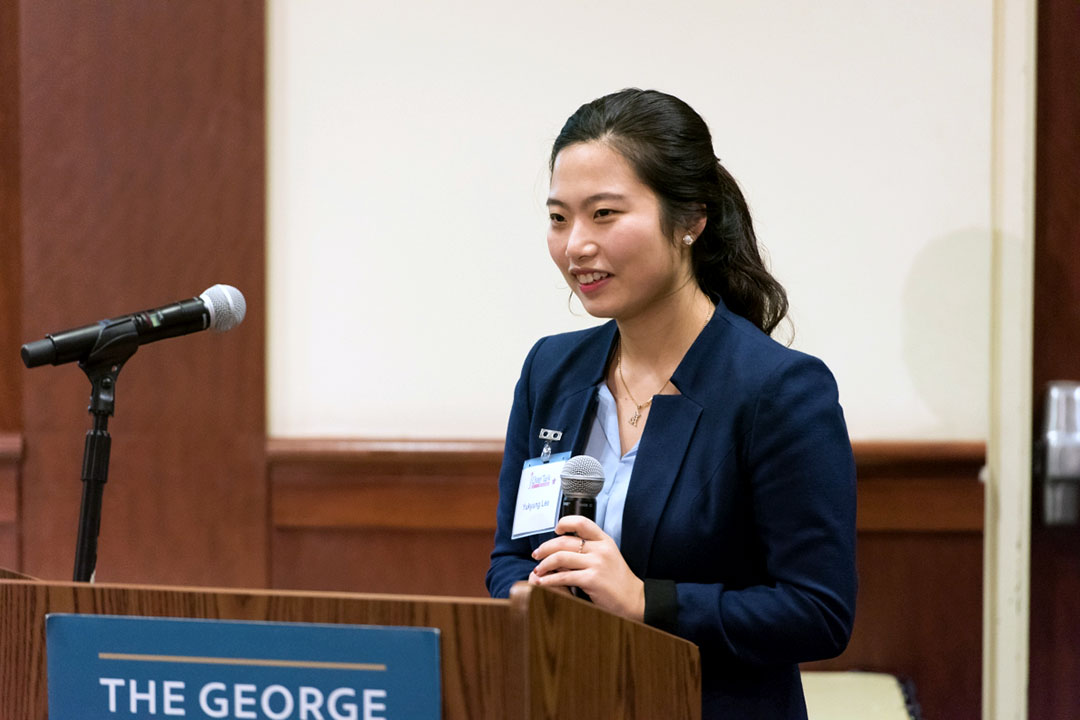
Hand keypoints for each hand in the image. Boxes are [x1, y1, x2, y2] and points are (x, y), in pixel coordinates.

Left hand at [528, 515, 644, 621]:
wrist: (634, 599)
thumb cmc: (617, 580)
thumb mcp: (606, 558)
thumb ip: (587, 551)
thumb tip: (559, 553)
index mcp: (604, 540)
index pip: (582, 522)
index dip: (565, 523)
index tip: (556, 530)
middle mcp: (600, 549)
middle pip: (564, 541)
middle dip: (545, 548)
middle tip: (536, 555)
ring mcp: (597, 563)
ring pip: (560, 557)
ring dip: (544, 565)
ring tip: (537, 571)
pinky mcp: (592, 579)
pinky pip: (563, 576)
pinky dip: (548, 580)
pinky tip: (542, 583)